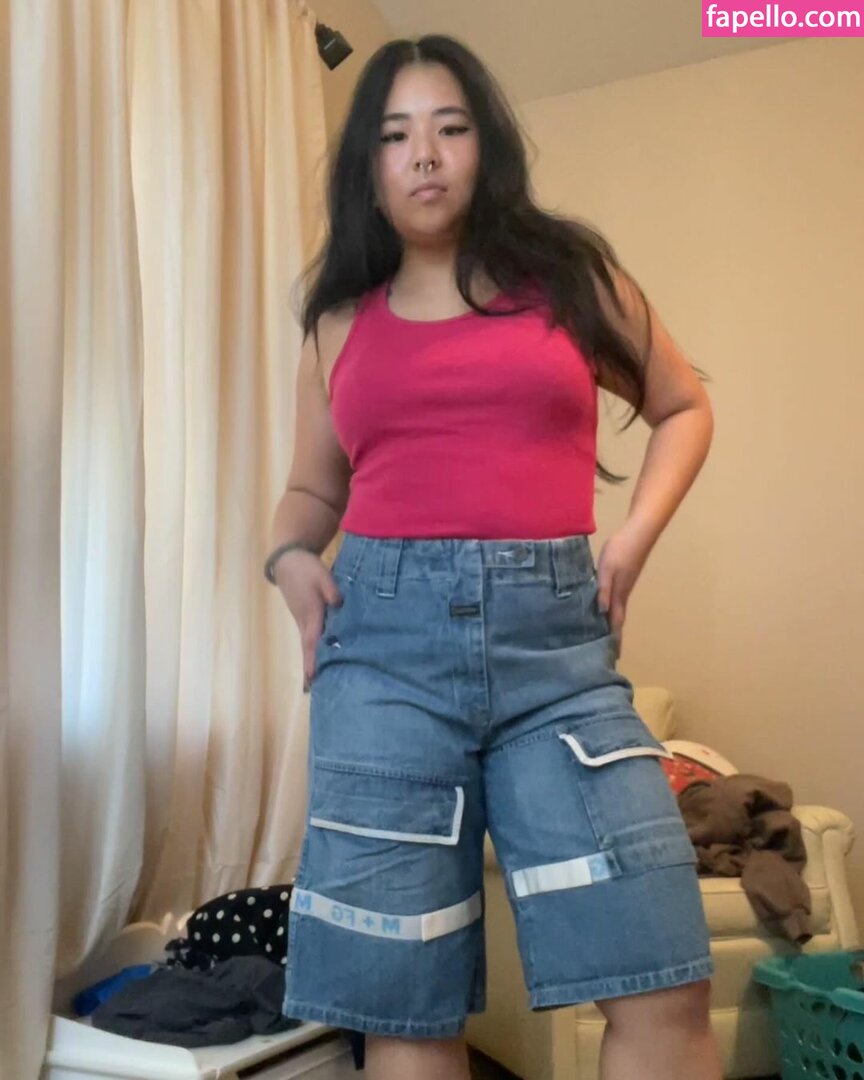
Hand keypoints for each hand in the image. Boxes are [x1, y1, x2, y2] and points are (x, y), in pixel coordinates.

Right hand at [273, 550, 342, 689]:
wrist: (288, 562)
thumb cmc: (307, 568)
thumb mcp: (322, 575)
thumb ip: (331, 590)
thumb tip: (338, 604)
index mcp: (311, 613)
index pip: (312, 640)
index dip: (313, 659)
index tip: (312, 677)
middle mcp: (304, 620)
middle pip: (307, 648)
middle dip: (309, 668)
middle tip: (311, 690)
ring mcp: (301, 619)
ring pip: (307, 644)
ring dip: (309, 661)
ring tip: (313, 681)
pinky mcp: (303, 616)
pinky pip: (307, 637)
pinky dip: (310, 650)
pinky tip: (317, 658)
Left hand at [595, 522, 653, 648]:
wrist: (638, 532)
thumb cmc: (621, 550)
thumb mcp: (607, 569)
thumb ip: (604, 590)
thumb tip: (602, 613)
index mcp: (619, 594)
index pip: (615, 622)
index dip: (613, 639)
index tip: (612, 656)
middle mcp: (622, 594)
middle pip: (617, 619)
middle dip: (612, 636)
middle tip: (606, 653)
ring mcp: (624, 585)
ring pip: (616, 610)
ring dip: (610, 624)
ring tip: (602, 636)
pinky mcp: (623, 578)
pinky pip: (615, 600)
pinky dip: (609, 609)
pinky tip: (603, 609)